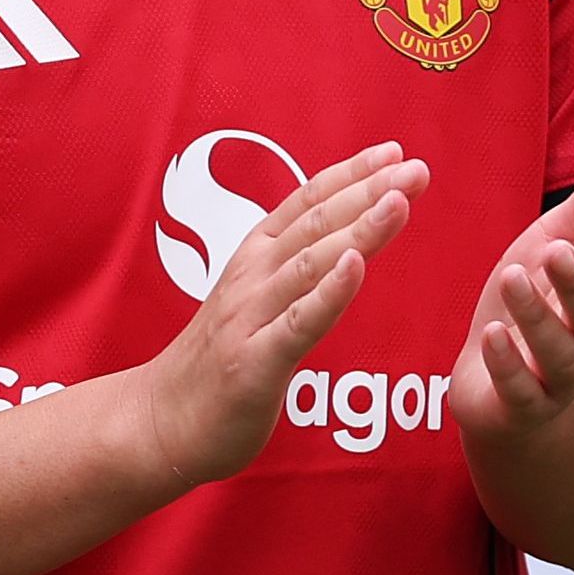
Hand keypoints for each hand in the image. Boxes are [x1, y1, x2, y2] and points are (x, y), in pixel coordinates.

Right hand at [134, 143, 422, 484]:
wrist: (158, 423)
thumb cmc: (217, 363)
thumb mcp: (255, 302)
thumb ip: (294, 271)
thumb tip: (345, 244)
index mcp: (253, 259)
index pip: (306, 204)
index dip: (350, 174)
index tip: (394, 151)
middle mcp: (251, 278)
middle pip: (315, 224)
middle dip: (368, 191)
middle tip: (415, 167)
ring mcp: (250, 318)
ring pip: (310, 264)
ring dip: (357, 229)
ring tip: (398, 201)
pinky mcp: (254, 363)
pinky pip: (297, 324)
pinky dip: (329, 292)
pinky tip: (357, 266)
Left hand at [454, 144, 573, 442]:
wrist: (505, 390)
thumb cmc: (537, 303)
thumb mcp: (558, 242)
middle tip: (556, 251)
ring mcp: (557, 377)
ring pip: (558, 352)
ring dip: (537, 316)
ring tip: (513, 278)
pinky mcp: (520, 404)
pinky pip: (520, 389)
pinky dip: (507, 364)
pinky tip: (491, 337)